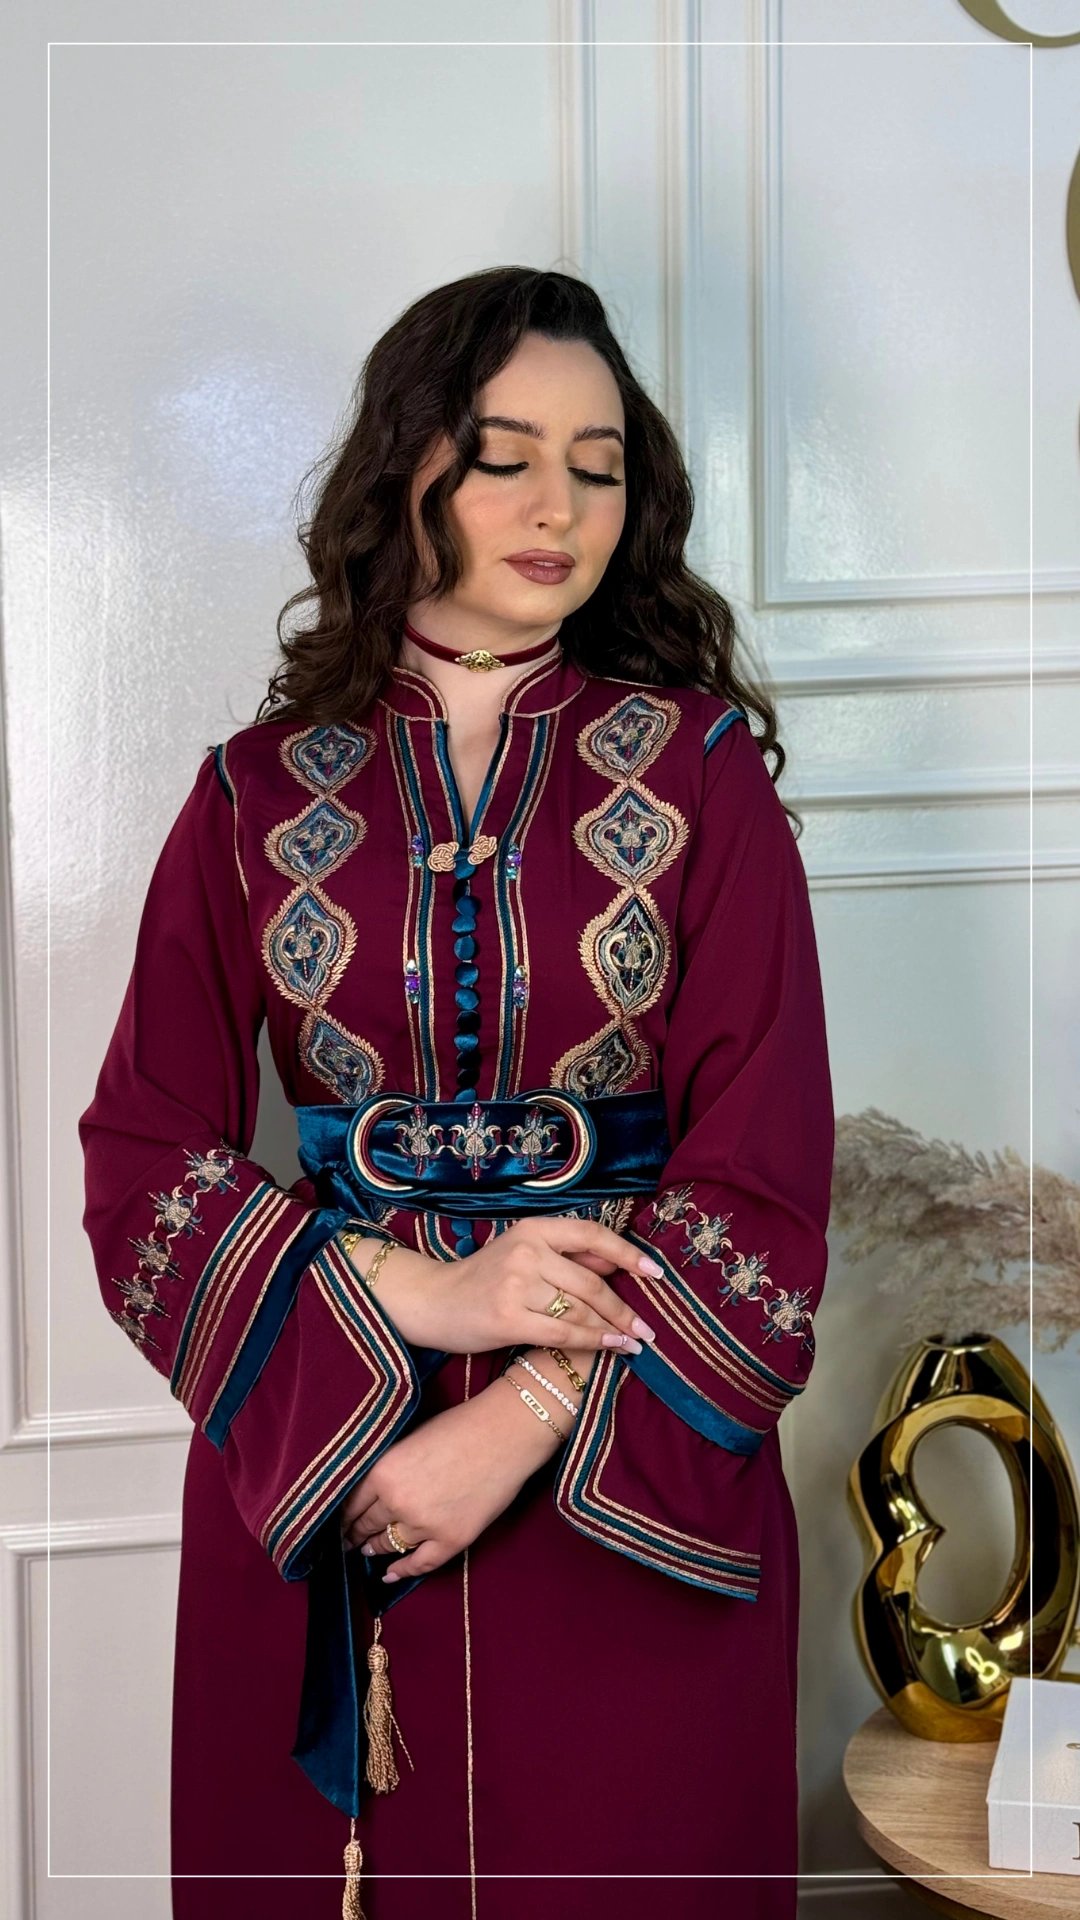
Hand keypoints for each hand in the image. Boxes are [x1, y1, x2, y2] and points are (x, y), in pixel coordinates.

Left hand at [340, 1381, 558, 1580]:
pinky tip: (390, 1573)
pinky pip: (420, 1563)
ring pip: (389, 1544)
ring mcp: (424, 1524)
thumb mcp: (410, 1439)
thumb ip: (389, 1466)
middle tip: (346, 1539)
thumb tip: (374, 1490)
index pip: (350, 1503)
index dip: (342, 1516)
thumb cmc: (460, 1426)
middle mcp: (397, 1501)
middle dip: (354, 1533)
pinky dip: (403, 1571)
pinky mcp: (451, 1539)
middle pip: (366, 1525)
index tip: (338, 1521)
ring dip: (375, 1549)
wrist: (506, 1433)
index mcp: (383, 1471)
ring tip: (366, 1550)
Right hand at [354, 1216, 661, 1356]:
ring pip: (581, 1309)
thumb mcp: (525, 1254)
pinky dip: (594, 1341)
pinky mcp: (508, 1318)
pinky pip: (563, 1332)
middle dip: (626, 1307)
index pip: (592, 1234)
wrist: (433, 1302)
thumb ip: (570, 1255)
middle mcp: (526, 1251)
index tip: (657, 1273)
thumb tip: (622, 1259)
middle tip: (650, 1327)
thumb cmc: (484, 1279)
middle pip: (592, 1281)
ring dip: (615, 1329)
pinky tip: (614, 1347)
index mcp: (533, 1229)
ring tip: (637, 1342)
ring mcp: (516, 1284)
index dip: (628, 1254)